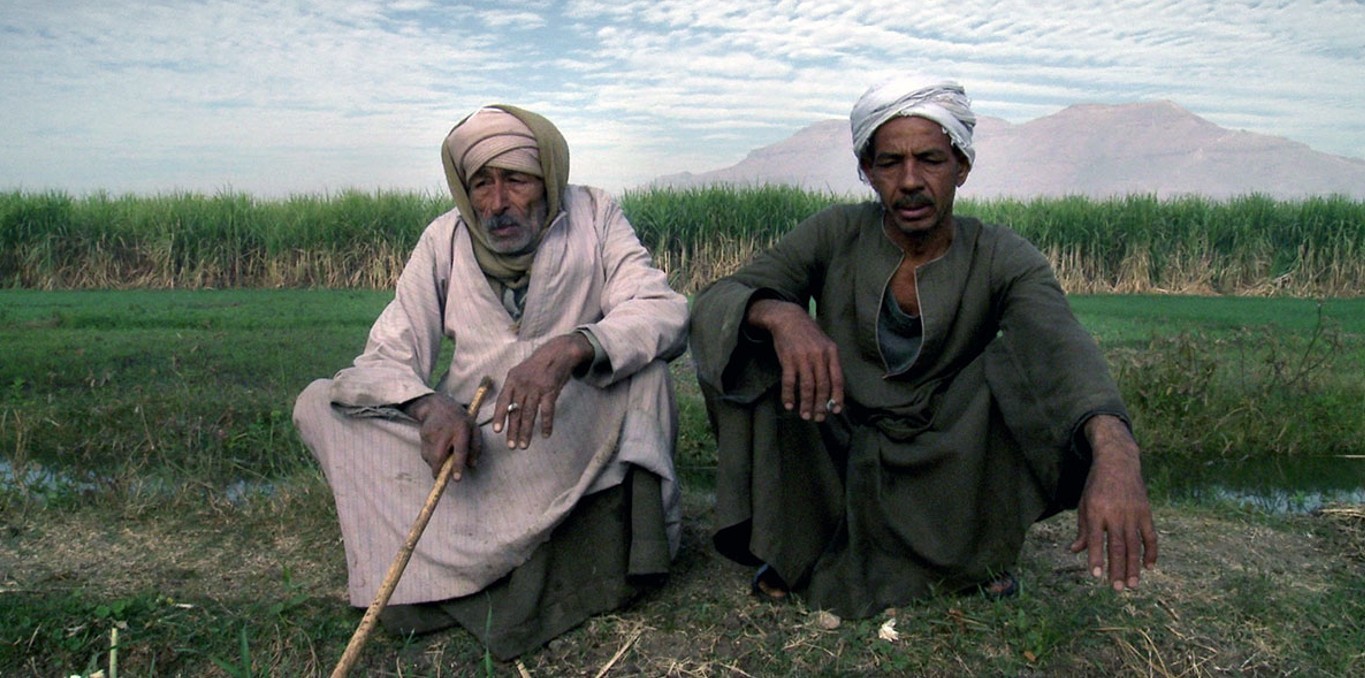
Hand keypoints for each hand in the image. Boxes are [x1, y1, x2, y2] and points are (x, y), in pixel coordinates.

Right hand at [404, 392, 480, 479]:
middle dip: (439, 470)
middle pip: (439, 456)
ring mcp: (433, 432)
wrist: (438, 406)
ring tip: (441, 458)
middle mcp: (446, 430)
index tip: (456, 479)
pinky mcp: (423, 435)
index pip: (460, 450)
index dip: (458, 465)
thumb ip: (476, 447)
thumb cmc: (460, 420)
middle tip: (440, 477)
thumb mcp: (474, 429)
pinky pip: (425, 452)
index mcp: (462, 429)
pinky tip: (435, 450)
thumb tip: (472, 465)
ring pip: (430, 456)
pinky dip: (430, 456)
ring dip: (434, 463)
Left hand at [492, 333, 593, 448]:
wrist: (558, 352)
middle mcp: (522, 384)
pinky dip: (546, 424)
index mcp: (512, 379)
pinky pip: (547, 411)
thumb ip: (514, 389)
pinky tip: (545, 434)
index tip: (497, 431)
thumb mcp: (520, 372)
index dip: (499, 416)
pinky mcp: (550, 390)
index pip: (502, 400)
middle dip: (513, 430)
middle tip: (511, 445)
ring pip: (529, 414)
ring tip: (524, 445)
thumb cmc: (537, 366)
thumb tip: (506, 411)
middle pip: (515, 411)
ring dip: (526, 431)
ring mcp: (536, 387)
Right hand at [747, 298, 843, 421]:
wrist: (788, 318)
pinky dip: (789, 395)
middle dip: (821, 405)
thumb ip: (829, 363)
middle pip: (822, 386)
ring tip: (805, 415)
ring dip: (806, 404)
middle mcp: (819, 355)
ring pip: (807, 386)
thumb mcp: (825, 344)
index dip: (837, 396)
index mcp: (831, 352)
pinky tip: (788, 405)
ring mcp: (803, 357)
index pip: (837, 379)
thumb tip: (831, 390)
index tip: (835, 410)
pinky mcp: (788, 359)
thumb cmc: (808, 334)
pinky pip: (789, 381)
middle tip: (818, 418)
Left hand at [1070, 414, 1158, 589]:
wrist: (1118, 462)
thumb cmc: (1096, 485)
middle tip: (1116, 588)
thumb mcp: (1084, 504)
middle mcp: (1115, 513)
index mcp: (1096, 511)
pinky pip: (1150, 536)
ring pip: (1134, 545)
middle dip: (1117, 569)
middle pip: (1117, 546)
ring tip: (1132, 585)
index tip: (1096, 576)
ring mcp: (1133, 513)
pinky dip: (1151, 551)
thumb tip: (1075, 550)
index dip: (1096, 558)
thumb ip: (1082, 529)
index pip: (1095, 539)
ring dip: (1134, 566)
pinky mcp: (1146, 511)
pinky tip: (1149, 566)